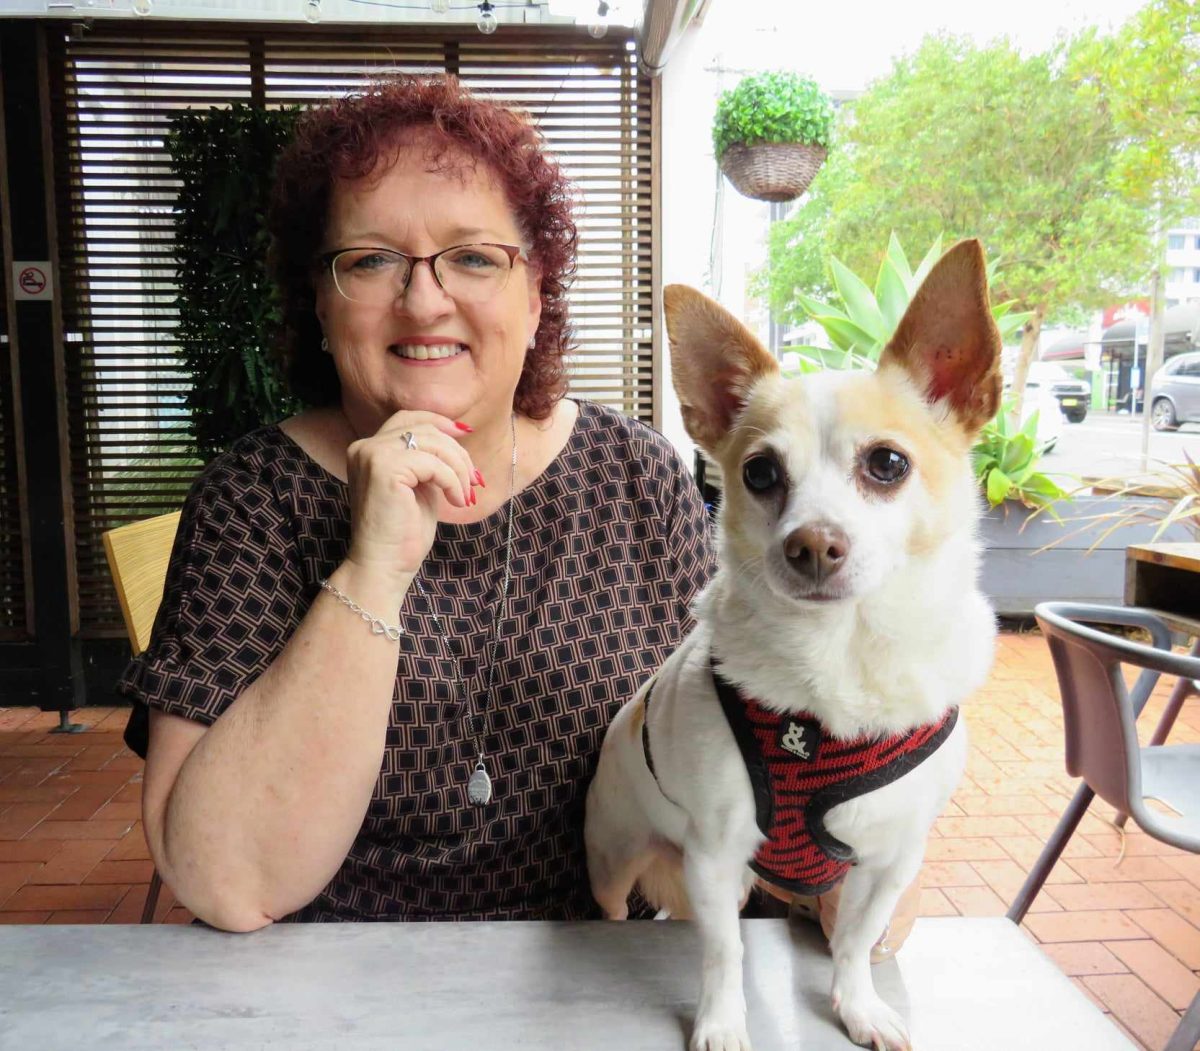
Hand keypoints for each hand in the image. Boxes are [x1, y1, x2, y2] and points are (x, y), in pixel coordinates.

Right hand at [344, 411, 475, 586]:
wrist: (384, 566)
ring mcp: (372, 456)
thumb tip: (457, 436)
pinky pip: (433, 464)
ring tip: (466, 495)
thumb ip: (428, 461)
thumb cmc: (403, 533)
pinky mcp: (384, 469)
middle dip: (457, 452)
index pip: (408, 418)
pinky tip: (456, 502)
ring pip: (433, 443)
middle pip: (425, 429)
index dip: (439, 422)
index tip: (465, 434)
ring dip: (458, 469)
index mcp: (369, 450)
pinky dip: (452, 482)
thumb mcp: (419, 487)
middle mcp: (365, 447)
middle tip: (474, 481)